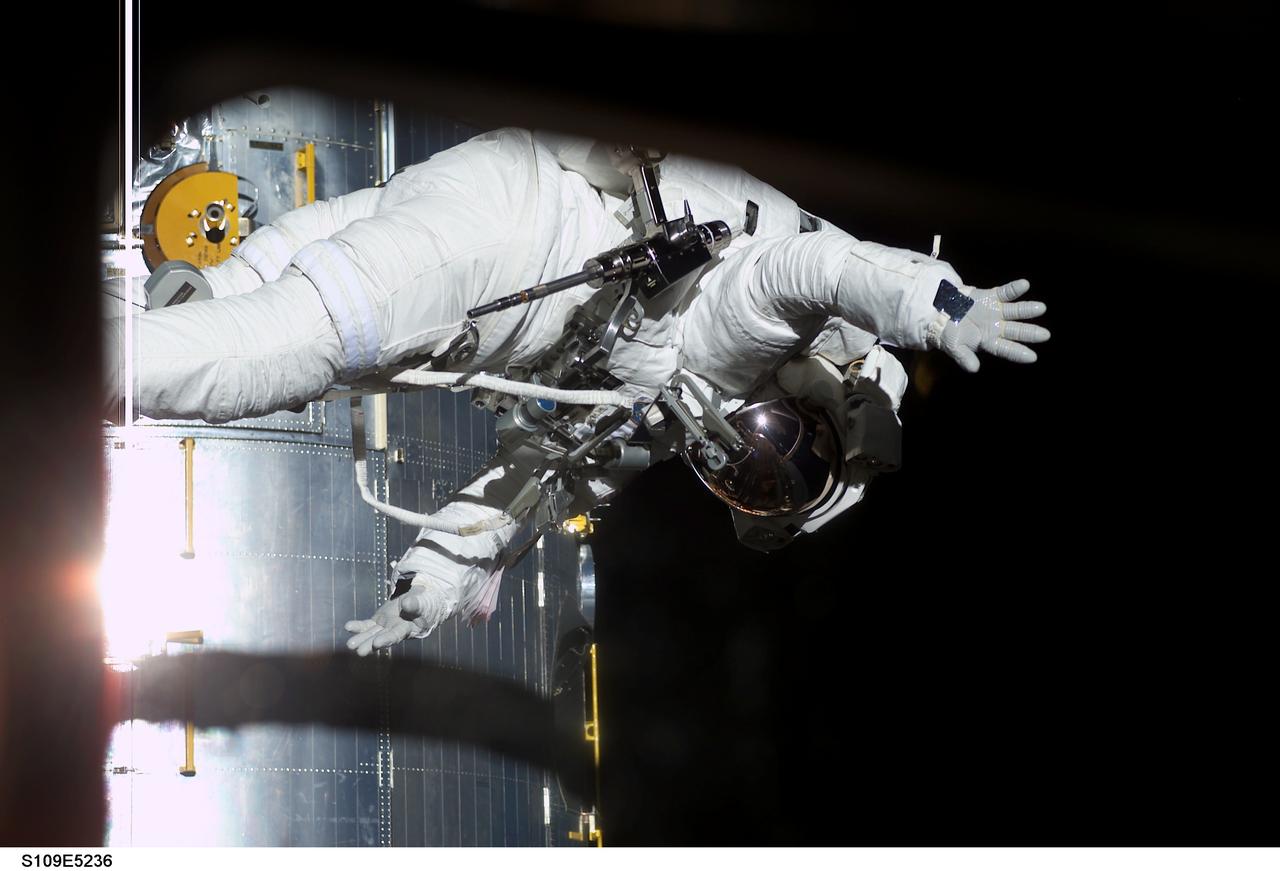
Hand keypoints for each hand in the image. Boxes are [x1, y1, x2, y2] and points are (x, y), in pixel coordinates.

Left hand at [344, 590, 432, 655]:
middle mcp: (395, 631)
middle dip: (370, 644)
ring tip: (350, 645)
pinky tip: (348, 627)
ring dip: (361, 639)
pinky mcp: (379, 622)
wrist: (422, 603)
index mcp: (408, 629)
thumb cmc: (427, 605)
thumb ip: (416, 604)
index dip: (387, 639)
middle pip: (381, 638)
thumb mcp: (424, 603)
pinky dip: (358, 627)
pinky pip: (367, 626)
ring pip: (372, 634)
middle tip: (359, 651)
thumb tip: (407, 603)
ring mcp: (386, 627)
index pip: (396, 635)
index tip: (377, 643)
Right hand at [932, 278, 1048, 372]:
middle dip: (1030, 333)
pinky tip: (1025, 285)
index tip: (1032, 357)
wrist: (940, 313)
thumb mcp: (954, 347)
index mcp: (988, 341)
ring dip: (1027, 310)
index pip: (1006, 348)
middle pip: (1016, 330)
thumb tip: (974, 369)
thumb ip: (964, 357)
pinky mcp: (991, 297)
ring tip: (1041, 308)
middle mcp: (996, 326)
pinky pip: (1005, 292)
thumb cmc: (947, 333)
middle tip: (1045, 335)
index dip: (1018, 353)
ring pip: (1015, 311)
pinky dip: (1014, 289)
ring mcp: (995, 311)